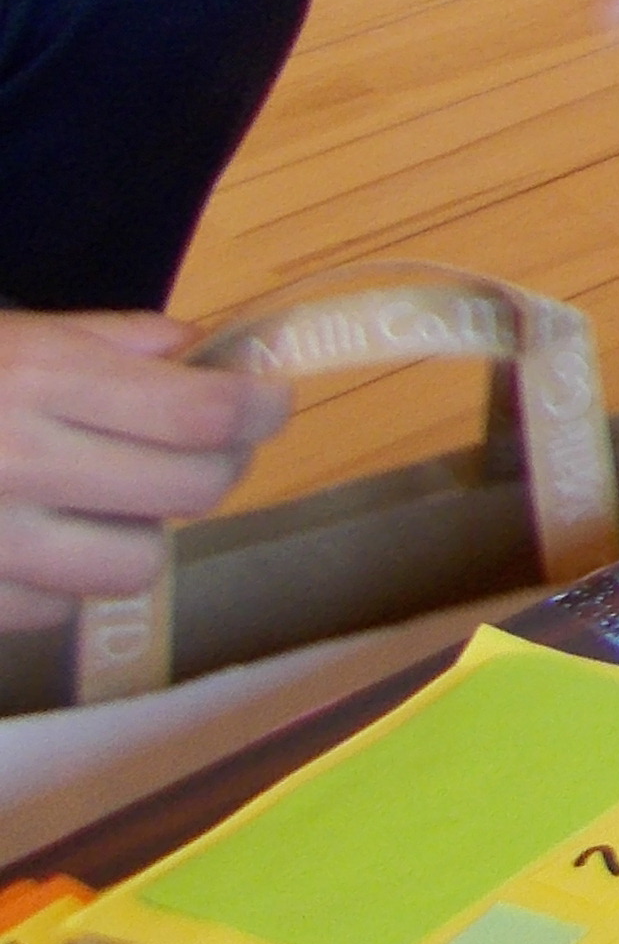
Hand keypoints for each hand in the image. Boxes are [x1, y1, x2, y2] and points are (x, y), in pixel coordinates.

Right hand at [0, 314, 287, 627]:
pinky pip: (55, 612)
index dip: (259, 407)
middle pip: (190, 493)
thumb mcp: (7, 332)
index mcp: (39, 380)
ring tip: (110, 503)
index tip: (268, 399)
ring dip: (138, 535)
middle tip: (200, 450)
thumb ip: (108, 340)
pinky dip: (62, 583)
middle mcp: (18, 463)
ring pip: (131, 567)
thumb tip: (200, 350)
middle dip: (214, 468)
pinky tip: (38, 542)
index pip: (203, 412)